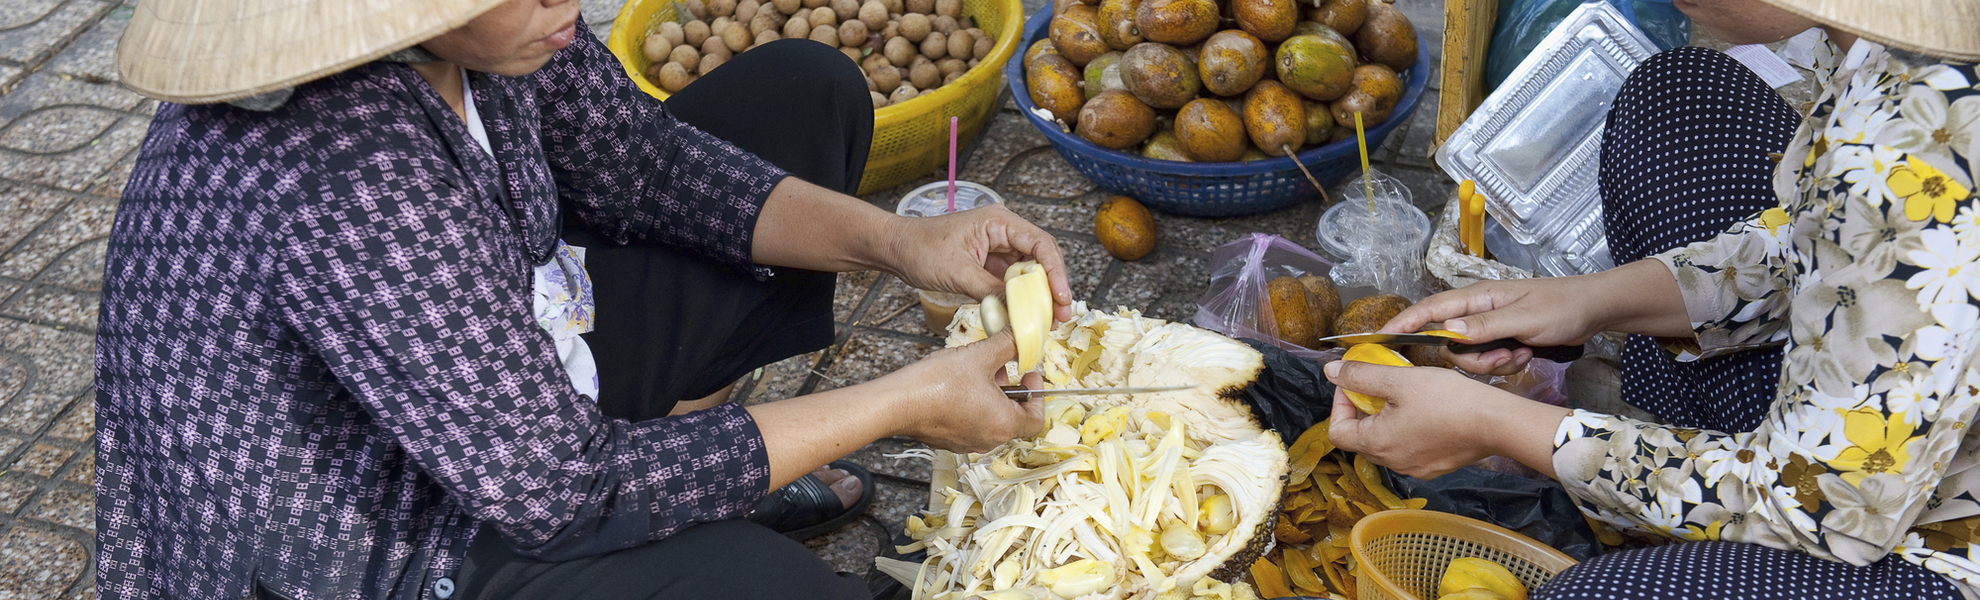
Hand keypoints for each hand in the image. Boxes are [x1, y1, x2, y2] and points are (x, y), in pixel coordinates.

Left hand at [881, 204, 1074, 322]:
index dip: (1056, 272)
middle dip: (1052, 287)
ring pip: (1029, 272)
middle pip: (1041, 258)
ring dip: (1038, 295)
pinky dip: (1020, 298)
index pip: (1040, 244)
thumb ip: (991, 291)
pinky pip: (1013, 281)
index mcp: (998, 221)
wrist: (896, 249)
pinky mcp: (990, 263)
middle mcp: (1003, 231)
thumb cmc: (919, 249)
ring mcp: (998, 248)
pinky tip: (1026, 315)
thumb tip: (1019, 312)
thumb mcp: (957, 273)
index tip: (1062, 297)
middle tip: (1059, 314)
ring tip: (1047, 319)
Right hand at [884, 330, 1046, 452]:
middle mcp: (989, 439)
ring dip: (992, 397)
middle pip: (1014, 418)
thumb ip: (1009, 343)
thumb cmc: (937, 384)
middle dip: (1012, 391)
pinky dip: (973, 406)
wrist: (897, 402)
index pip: (1037, 418)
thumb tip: (1024, 332)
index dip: (1038, 394)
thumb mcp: (981, 355)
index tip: (1028, 375)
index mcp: (1004, 424)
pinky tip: (958, 385)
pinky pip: (971, 424)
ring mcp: (967, 442)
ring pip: (991, 420)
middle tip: (1002, 369)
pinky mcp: (948, 441)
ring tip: (978, 372)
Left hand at [1324, 360, 1566, 479]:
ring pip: (1385, 443)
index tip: (1355, 383)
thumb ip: (1361, 376)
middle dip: (1362, 410)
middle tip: (1379, 385)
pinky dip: (1407, 431)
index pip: (1337, 431)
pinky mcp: (1434, 467)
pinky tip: (1425, 412)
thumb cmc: (1448, 400)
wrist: (1495, 422)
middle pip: (1360, 438)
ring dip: (1385, 420)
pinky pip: (1408, 449)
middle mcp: (1391, 463)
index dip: (1339, 404)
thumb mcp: (1399, 379)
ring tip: (1404, 396)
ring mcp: (1414, 468)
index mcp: (1376, 444)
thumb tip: (1331, 371)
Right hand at [1380, 277, 1604, 375]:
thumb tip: (1447, 332)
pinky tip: (1527, 354)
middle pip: (1451, 345)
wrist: (1593, 312)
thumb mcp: (1524, 318)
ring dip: (1495, 363)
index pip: (1430, 309)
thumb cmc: (1561, 307)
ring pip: (1470, 358)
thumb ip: (1485, 326)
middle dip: (1475, 358)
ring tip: (1522, 353)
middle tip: (1505, 355)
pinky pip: (1489, 363)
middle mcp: (1476, 313)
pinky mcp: (1501, 343)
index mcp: (1476, 298)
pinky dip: (1507, 364)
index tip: (1381, 337)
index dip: (1404, 322)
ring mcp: (1489, 329)